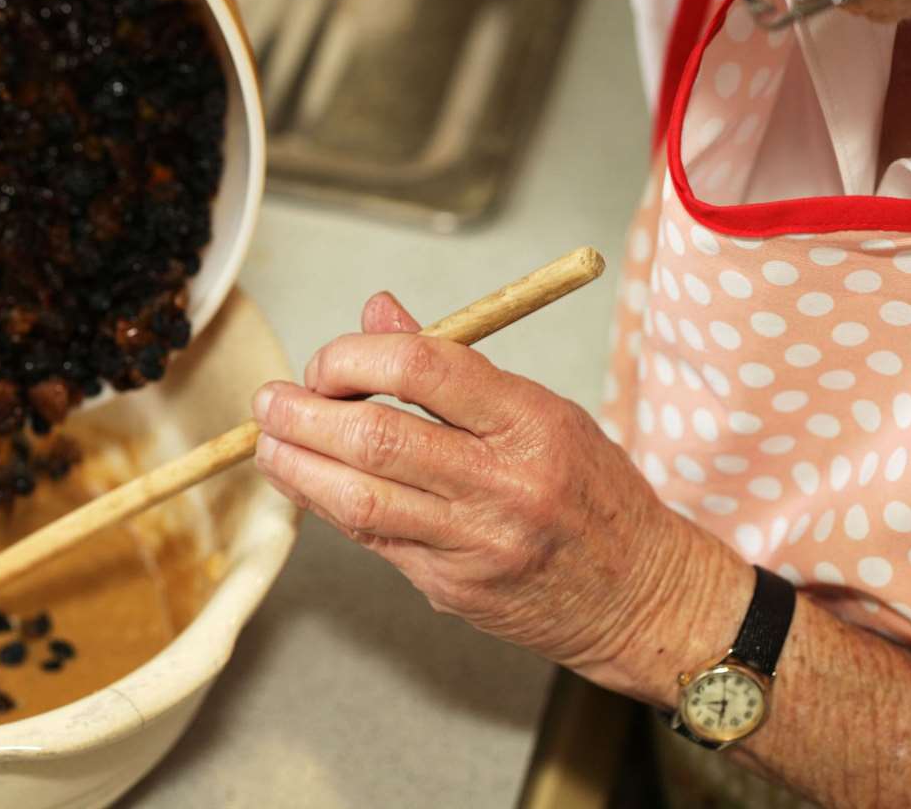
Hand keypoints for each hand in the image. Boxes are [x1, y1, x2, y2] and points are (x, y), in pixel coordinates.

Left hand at [250, 291, 747, 701]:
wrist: (643, 597)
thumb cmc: (593, 493)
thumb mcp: (543, 409)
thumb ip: (453, 366)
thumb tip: (377, 313)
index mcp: (530, 421)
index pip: (422, 366)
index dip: (354, 357)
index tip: (327, 363)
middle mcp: (503, 481)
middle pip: (376, 436)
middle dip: (304, 413)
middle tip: (270, 401)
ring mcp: (476, 541)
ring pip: (359, 497)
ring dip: (296, 465)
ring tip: (267, 443)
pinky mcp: (453, 586)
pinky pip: (373, 538)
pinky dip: (328, 505)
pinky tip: (306, 483)